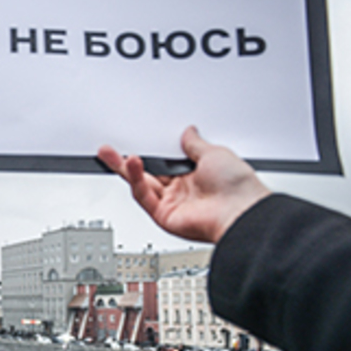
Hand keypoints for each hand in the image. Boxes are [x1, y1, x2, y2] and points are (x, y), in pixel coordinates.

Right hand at [97, 126, 270, 242]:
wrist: (241, 211)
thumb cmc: (237, 186)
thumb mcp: (215, 152)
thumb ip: (195, 144)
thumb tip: (189, 133)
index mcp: (194, 175)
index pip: (162, 161)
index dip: (148, 152)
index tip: (133, 141)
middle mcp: (181, 191)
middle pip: (146, 174)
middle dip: (126, 161)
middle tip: (109, 150)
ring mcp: (172, 205)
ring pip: (140, 185)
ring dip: (126, 169)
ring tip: (112, 154)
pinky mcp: (164, 217)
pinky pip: (144, 196)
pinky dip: (135, 180)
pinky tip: (133, 164)